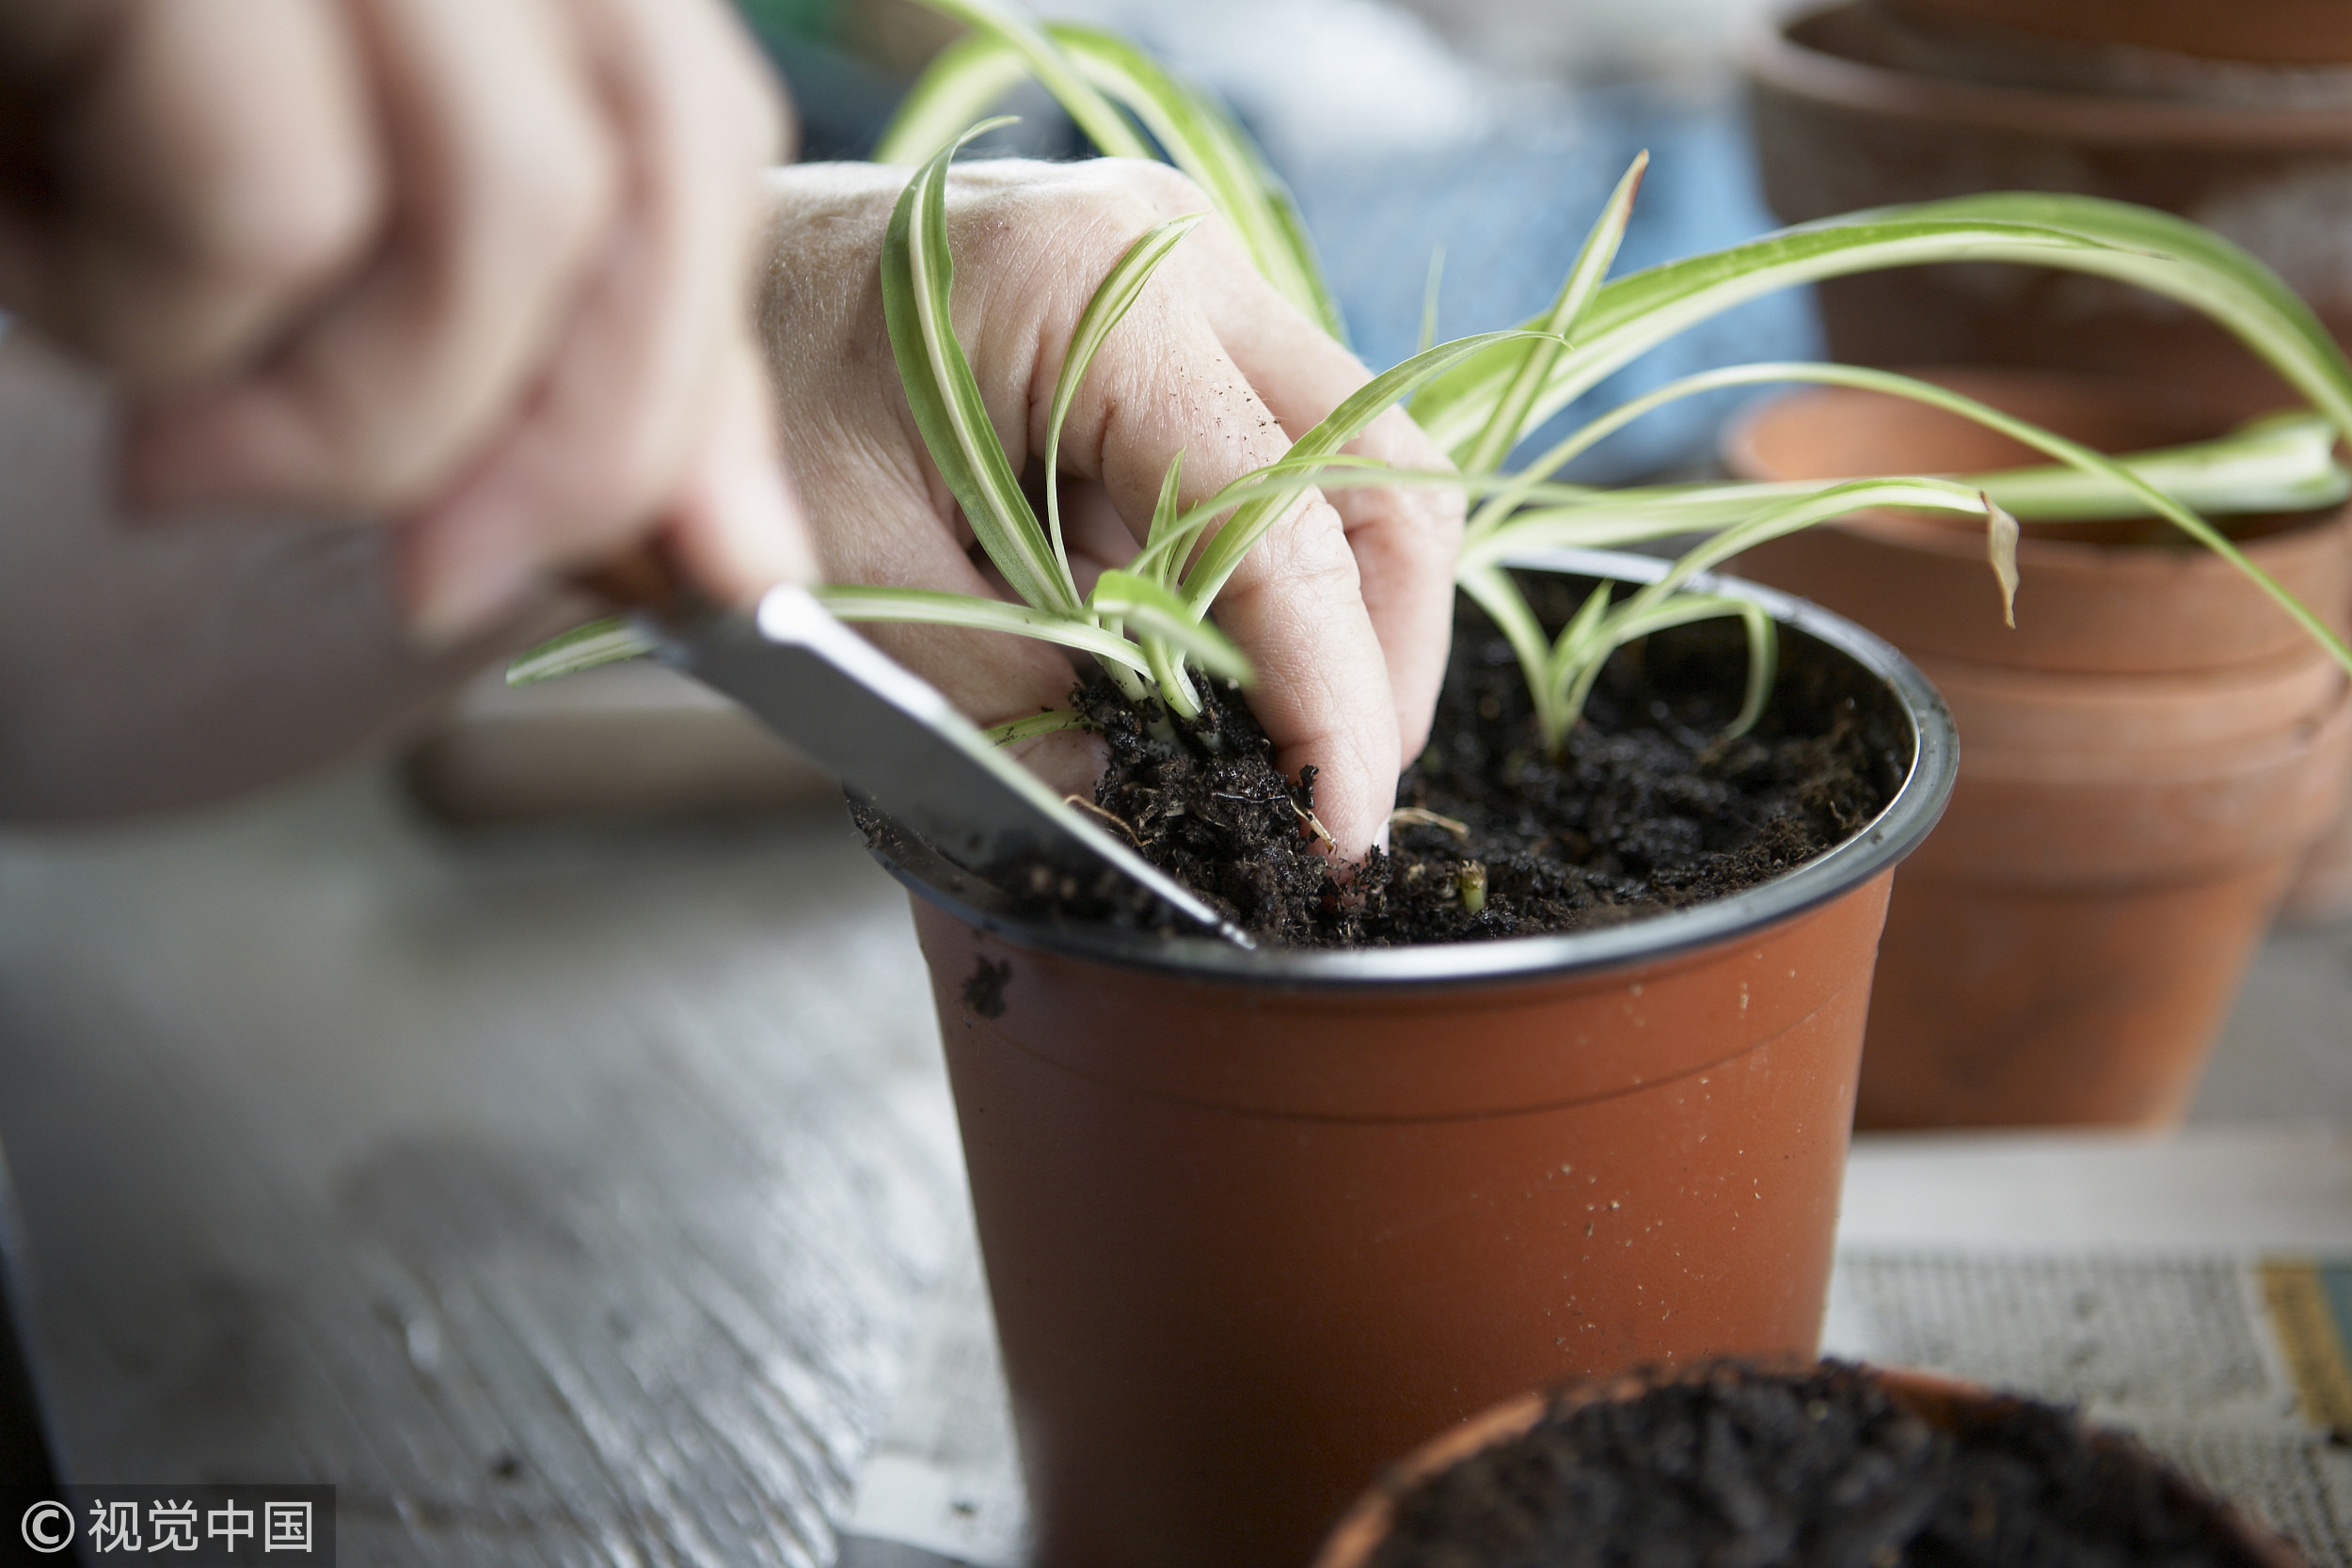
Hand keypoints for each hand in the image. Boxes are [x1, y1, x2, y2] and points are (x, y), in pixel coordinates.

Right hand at [0, 0, 807, 641]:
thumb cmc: (33, 98)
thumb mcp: (301, 211)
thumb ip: (538, 343)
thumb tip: (735, 548)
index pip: (693, 121)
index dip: (705, 365)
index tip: (716, 574)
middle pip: (657, 148)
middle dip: (576, 430)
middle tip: (439, 583)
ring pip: (499, 203)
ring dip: (344, 404)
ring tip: (173, 427)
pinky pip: (264, 196)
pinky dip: (158, 310)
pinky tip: (39, 258)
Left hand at [757, 158, 1464, 860]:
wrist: (667, 280)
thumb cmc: (732, 392)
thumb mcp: (847, 569)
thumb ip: (1005, 696)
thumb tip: (1135, 797)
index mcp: (1093, 284)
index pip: (1280, 522)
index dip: (1329, 696)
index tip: (1337, 829)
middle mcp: (1175, 250)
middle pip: (1381, 472)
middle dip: (1381, 656)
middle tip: (1336, 794)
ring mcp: (1184, 274)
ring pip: (1351, 468)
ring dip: (1336, 619)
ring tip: (1279, 746)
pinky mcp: (1171, 323)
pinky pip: (1275, 462)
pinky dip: (1269, 578)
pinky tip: (1213, 668)